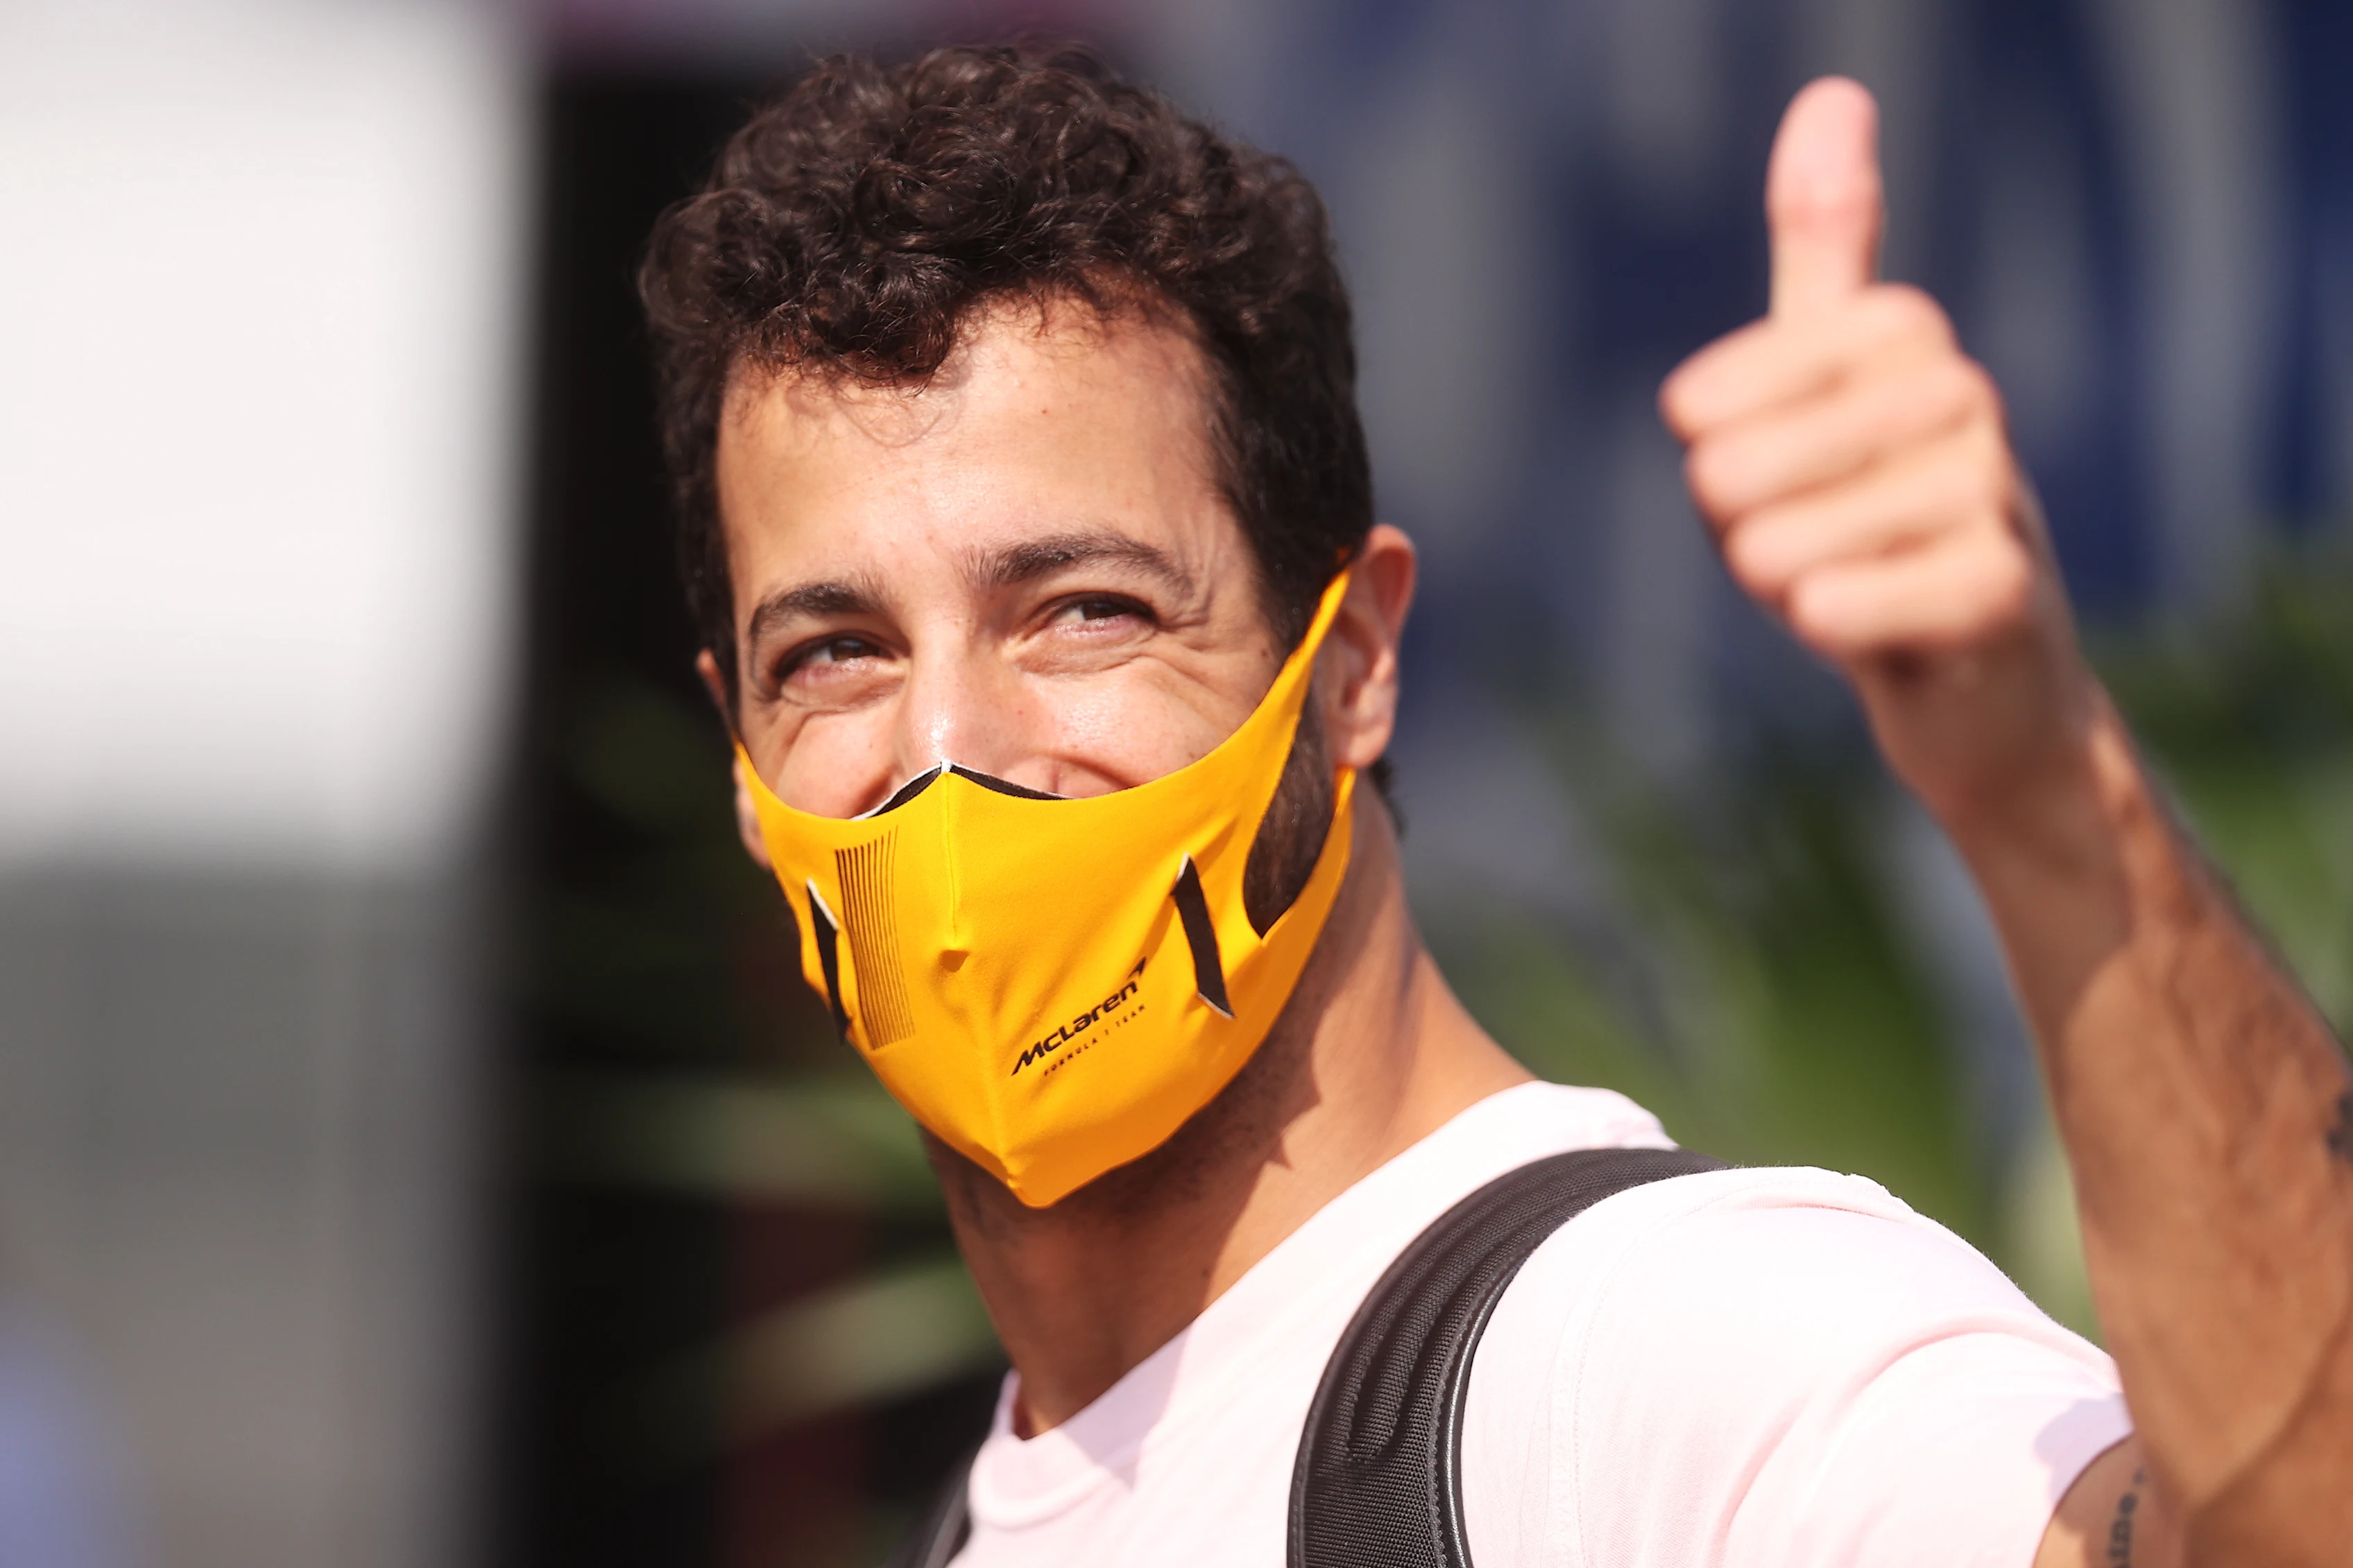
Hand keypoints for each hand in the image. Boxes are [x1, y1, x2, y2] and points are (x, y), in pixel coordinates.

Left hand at [1661, 78, 2098, 829]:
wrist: (1981, 687)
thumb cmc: (1878, 523)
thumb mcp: (1833, 384)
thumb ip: (1825, 250)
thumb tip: (1833, 93)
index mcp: (1906, 338)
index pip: (1725, 388)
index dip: (1715, 442)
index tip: (1747, 465)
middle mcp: (1961, 397)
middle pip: (1739, 470)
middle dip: (1740, 531)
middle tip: (1802, 546)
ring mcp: (1990, 494)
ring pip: (1786, 543)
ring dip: (1781, 585)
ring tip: (1839, 587)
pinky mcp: (2003, 593)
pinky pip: (1854, 600)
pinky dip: (1830, 622)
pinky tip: (1848, 622)